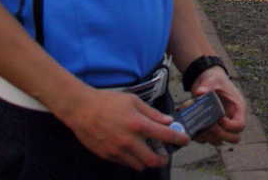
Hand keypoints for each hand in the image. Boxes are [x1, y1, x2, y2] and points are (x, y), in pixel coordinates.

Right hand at [57, 87, 188, 169]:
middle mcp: (129, 141)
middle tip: (166, 154)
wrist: (82, 110)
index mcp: (138, 125)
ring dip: (147, 161)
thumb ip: (152, 113)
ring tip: (148, 151)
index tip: (185, 140)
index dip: (179, 139)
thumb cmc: (108, 102)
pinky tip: (132, 150)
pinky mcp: (107, 156)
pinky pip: (125, 163)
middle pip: (152, 160)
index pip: (165, 136)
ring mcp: (117, 151)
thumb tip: (167, 121)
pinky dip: (132, 160)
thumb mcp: (133, 101)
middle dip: (163, 159)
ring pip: (139, 165)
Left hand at [190, 66, 247, 144]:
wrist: (206, 79)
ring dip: (208, 137)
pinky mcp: (211, 128)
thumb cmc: (214, 79)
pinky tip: (192, 126)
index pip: (240, 125)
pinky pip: (207, 139)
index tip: (219, 118)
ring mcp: (221, 125)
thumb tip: (199, 92)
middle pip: (234, 138)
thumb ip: (207, 85)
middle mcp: (231, 119)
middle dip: (220, 135)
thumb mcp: (212, 79)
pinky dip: (199, 136)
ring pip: (219, 141)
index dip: (229, 126)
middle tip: (209, 126)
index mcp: (237, 108)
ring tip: (199, 126)